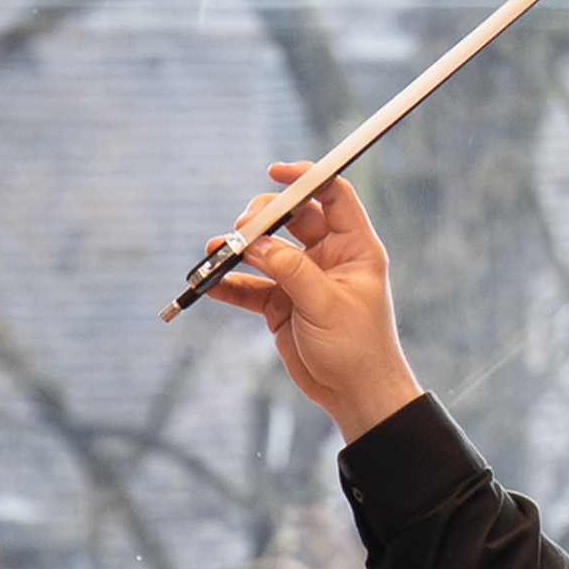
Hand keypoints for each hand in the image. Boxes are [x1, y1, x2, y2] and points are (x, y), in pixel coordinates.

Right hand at [187, 178, 421, 441]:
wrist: (355, 396)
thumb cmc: (359, 349)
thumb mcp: (326, 305)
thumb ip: (292, 270)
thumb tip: (255, 243)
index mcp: (354, 247)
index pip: (332, 195)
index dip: (306, 177)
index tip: (275, 172)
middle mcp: (328, 257)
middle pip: (291, 218)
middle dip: (262, 218)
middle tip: (240, 230)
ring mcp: (303, 279)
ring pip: (266, 251)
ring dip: (239, 250)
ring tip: (215, 252)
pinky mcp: (282, 304)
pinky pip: (251, 286)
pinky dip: (230, 283)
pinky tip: (209, 283)